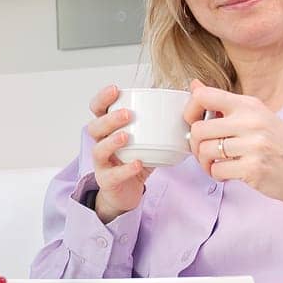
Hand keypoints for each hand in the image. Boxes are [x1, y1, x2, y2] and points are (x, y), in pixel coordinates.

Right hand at [86, 85, 154, 223]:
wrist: (127, 193)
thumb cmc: (137, 161)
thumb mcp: (148, 140)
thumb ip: (162, 122)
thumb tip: (188, 99)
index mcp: (108, 130)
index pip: (98, 110)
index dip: (103, 98)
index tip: (115, 89)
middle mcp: (101, 144)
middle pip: (95, 127)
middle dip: (109, 119)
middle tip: (127, 113)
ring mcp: (102, 164)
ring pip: (98, 150)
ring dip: (112, 141)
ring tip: (126, 136)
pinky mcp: (107, 182)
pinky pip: (113, 175)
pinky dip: (125, 169)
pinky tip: (137, 163)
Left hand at [183, 80, 282, 240]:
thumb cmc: (281, 146)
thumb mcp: (259, 116)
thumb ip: (226, 104)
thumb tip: (194, 85)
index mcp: (251, 105)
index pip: (204, 95)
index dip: (190, 109)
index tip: (194, 122)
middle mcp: (252, 122)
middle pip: (199, 129)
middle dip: (195, 145)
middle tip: (205, 152)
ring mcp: (253, 145)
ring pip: (205, 151)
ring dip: (204, 162)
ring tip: (216, 164)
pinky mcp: (252, 168)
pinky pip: (216, 169)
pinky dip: (216, 174)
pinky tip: (227, 174)